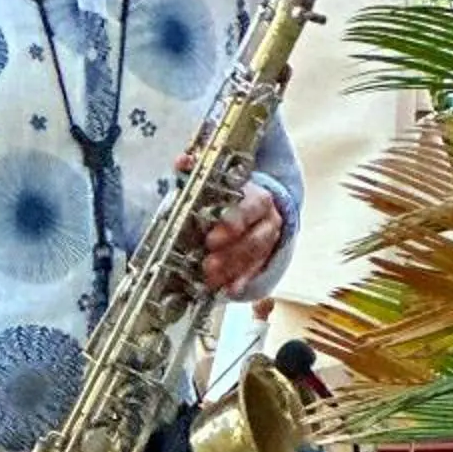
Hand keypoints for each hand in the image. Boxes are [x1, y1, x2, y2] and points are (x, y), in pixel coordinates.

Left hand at [199, 179, 284, 295]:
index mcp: (256, 196)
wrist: (256, 207)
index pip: (251, 207)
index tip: (212, 238)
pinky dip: (242, 280)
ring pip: (256, 257)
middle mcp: (268, 218)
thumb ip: (197, 170)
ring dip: (232, 269)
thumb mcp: (213, 180)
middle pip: (255, 237)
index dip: (233, 222)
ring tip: (210, 279)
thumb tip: (183, 161)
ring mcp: (269, 239)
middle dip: (231, 253)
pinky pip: (256, 271)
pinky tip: (228, 289)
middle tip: (208, 264)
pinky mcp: (266, 256)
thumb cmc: (227, 194)